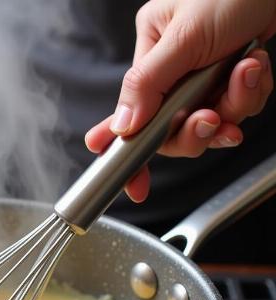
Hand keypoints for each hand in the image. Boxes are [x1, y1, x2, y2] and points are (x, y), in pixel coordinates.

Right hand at [85, 0, 275, 202]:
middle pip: (172, 129)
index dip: (128, 151)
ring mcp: (205, 76)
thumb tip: (122, 127)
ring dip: (233, 106)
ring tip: (246, 74)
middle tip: (211, 120)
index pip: (131, 113)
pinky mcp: (233, 78)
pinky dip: (251, 93)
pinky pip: (237, 107)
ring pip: (209, 121)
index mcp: (151, 51)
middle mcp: (173, 68)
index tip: (133, 185)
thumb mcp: (185, 36)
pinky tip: (255, 66)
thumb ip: (148, 84)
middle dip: (196, 130)